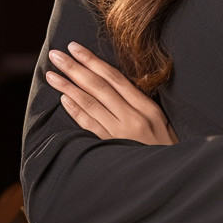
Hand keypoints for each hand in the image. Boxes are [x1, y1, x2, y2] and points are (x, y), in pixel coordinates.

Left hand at [46, 42, 177, 145]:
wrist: (170, 175)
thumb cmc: (166, 148)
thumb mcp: (162, 121)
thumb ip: (141, 104)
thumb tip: (115, 85)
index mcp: (147, 107)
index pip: (115, 78)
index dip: (93, 61)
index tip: (75, 48)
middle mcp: (133, 117)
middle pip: (99, 87)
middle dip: (75, 68)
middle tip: (57, 55)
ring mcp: (121, 133)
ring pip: (90, 104)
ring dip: (68, 87)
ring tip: (52, 75)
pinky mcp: (111, 148)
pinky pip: (89, 126)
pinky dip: (76, 111)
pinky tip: (63, 99)